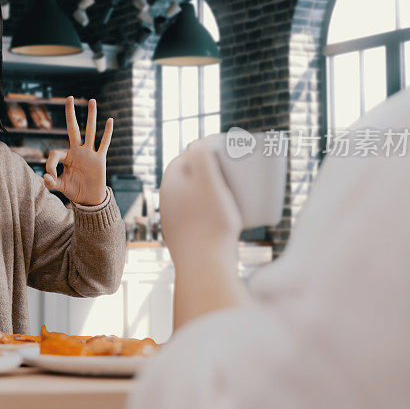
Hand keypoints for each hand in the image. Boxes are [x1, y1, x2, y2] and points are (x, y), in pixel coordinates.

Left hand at [44, 96, 113, 205]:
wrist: (89, 199)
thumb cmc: (74, 191)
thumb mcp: (60, 187)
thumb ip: (51, 183)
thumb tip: (45, 177)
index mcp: (67, 157)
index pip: (56, 153)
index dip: (50, 164)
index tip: (50, 177)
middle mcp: (78, 151)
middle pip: (73, 129)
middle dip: (70, 114)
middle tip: (69, 98)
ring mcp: (89, 154)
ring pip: (90, 131)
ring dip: (91, 116)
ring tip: (92, 101)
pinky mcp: (100, 159)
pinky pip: (104, 144)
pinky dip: (107, 133)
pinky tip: (110, 120)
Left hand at [159, 139, 241, 261]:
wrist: (204, 268)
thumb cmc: (210, 222)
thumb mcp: (207, 181)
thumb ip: (201, 155)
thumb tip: (198, 141)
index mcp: (169, 185)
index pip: (186, 158)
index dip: (207, 150)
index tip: (229, 152)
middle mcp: (168, 202)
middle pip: (193, 178)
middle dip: (214, 171)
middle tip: (239, 173)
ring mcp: (176, 221)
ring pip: (197, 198)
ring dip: (215, 192)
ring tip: (240, 191)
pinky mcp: (188, 239)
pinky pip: (202, 218)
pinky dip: (215, 212)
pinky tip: (231, 214)